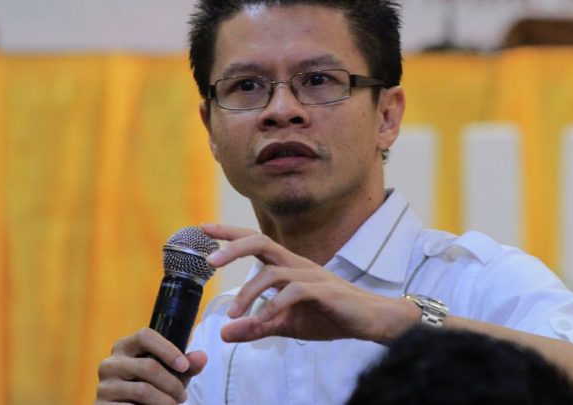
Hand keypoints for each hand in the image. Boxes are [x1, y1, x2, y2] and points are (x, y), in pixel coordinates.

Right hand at [95, 328, 206, 404]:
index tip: (184, 365)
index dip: (167, 349)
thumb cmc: (154, 388)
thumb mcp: (172, 375)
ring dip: (165, 401)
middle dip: (172, 383)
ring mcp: (104, 385)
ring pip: (143, 390)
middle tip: (183, 396)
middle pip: (148, 366)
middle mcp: (110, 363)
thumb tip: (201, 357)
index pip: (144, 335)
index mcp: (125, 346)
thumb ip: (188, 366)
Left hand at [202, 224, 418, 342]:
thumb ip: (256, 327)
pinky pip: (294, 293)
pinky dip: (275, 307)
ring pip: (273, 272)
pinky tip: (263, 321)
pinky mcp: (324, 292)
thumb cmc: (330, 316)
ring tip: (233, 313)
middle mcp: (296, 265)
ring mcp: (311, 276)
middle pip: (260, 242)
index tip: (202, 228)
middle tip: (209, 261)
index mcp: (287, 266)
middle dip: (233, 247)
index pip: (254, 242)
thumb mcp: (287, 324)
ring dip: (249, 292)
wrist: (371, 321)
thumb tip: (223, 334)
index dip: (228, 234)